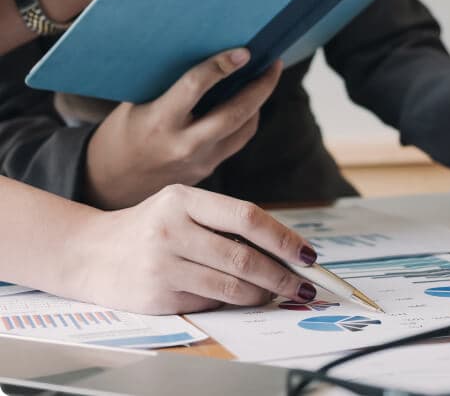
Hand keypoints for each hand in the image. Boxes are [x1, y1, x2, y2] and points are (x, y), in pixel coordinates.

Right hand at [79, 185, 318, 313]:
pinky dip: (231, 302)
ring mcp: (162, 264)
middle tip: (303, 286)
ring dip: (262, 293)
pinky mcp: (157, 296)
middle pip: (243, 256)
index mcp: (185, 199)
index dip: (283, 237)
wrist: (91, 252)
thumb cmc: (151, 227)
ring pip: (231, 285)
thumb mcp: (182, 207)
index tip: (308, 255)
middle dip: (282, 275)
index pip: (246, 216)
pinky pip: (210, 302)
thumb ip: (224, 222)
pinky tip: (238, 297)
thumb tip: (281, 249)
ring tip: (276, 293)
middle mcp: (172, 228)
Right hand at [86, 49, 281, 209]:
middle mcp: (182, 144)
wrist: (110, 183)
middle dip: (261, 87)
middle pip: (235, 114)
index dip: (221, 66)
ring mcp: (198, 162)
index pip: (195, 87)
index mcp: (158, 121)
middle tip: (274, 63)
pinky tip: (249, 105)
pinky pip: (237, 142)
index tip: (244, 51)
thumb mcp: (136, 104)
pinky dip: (247, 121)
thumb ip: (170, 87)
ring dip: (260, 103)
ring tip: (266, 79)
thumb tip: (207, 54)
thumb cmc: (123, 133)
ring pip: (243, 130)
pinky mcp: (207, 171)